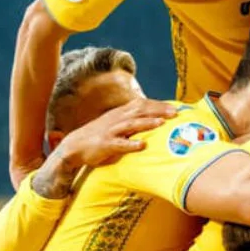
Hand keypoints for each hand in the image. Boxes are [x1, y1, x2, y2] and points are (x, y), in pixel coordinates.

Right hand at [55, 98, 176, 168]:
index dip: (158, 105)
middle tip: (174, 113)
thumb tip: (151, 118)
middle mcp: (117, 119)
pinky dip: (131, 144)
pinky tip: (142, 145)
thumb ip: (131, 120)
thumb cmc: (99, 135)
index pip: (142, 104)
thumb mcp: (115, 124)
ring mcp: (111, 131)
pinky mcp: (105, 145)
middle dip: (157, 111)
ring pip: (131, 124)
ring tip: (161, 123)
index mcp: (120, 113)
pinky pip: (119, 144)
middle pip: (139, 111)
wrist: (74, 146)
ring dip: (147, 123)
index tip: (174, 107)